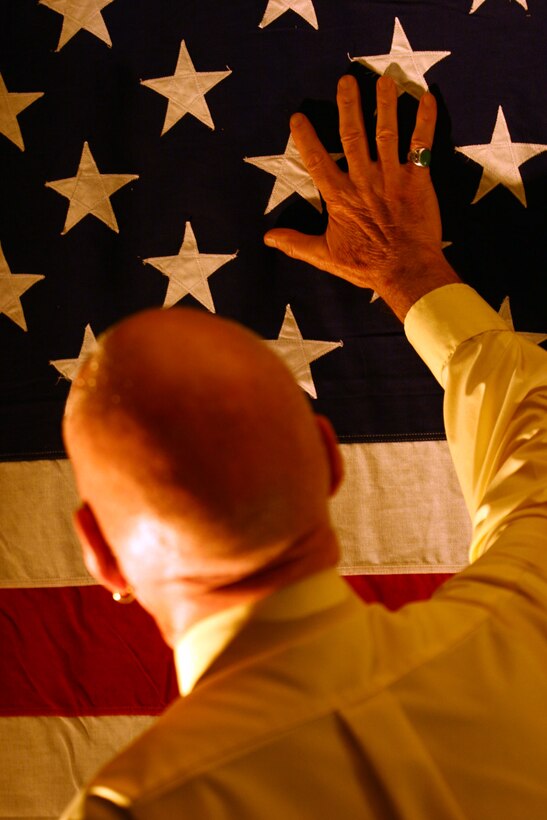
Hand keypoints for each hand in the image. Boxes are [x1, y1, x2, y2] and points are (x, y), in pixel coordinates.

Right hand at [264, 75, 459, 320]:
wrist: (407, 271)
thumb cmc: (367, 266)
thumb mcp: (326, 257)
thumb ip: (297, 243)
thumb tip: (268, 238)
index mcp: (340, 197)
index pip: (317, 161)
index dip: (306, 138)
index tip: (297, 116)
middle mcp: (364, 181)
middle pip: (353, 136)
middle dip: (348, 106)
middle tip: (346, 80)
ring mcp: (392, 178)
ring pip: (387, 133)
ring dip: (385, 105)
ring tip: (384, 81)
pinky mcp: (418, 181)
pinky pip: (421, 146)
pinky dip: (425, 122)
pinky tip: (426, 99)